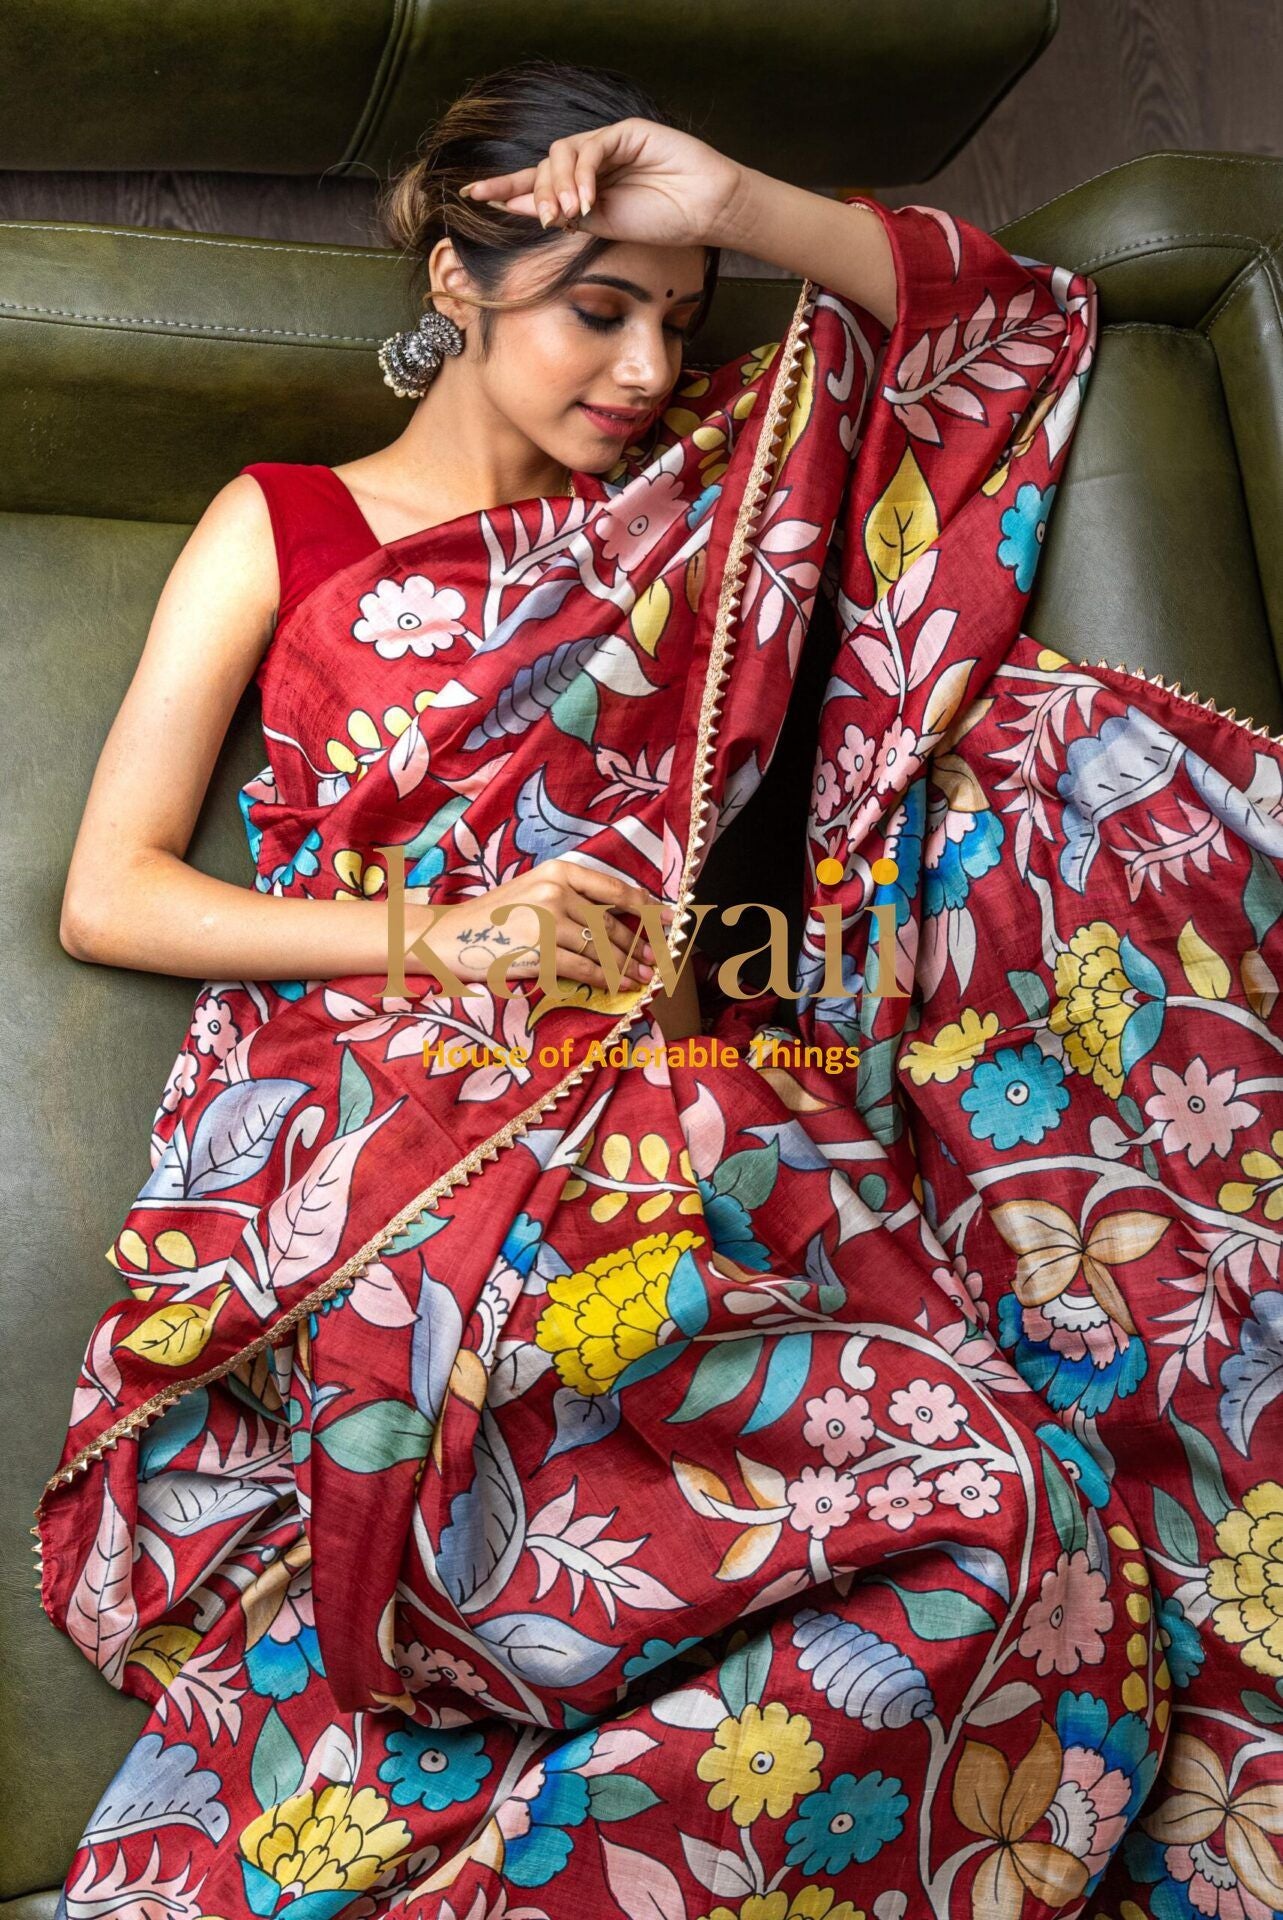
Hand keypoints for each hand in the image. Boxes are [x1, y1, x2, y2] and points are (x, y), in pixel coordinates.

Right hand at [419, 859, 677, 991]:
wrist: (449, 936)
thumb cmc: (493, 917)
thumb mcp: (533, 891)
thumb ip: (571, 898)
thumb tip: (618, 919)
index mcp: (557, 871)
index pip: (614, 889)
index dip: (648, 907)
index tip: (670, 919)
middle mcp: (556, 891)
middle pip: (611, 922)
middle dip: (639, 945)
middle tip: (659, 959)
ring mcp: (547, 922)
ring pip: (602, 948)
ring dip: (628, 966)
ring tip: (645, 977)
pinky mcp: (541, 952)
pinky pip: (585, 969)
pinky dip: (607, 980)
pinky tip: (621, 986)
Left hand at [459, 117, 745, 252]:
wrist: (705, 212)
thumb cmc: (663, 223)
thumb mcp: (602, 227)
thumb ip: (563, 217)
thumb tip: (514, 208)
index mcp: (582, 189)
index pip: (534, 183)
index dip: (502, 187)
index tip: (470, 197)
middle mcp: (590, 164)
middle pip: (543, 167)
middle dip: (535, 193)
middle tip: (546, 220)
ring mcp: (607, 145)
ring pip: (561, 154)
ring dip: (557, 185)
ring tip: (569, 214)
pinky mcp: (625, 132)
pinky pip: (590, 148)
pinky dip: (582, 174)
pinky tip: (585, 200)